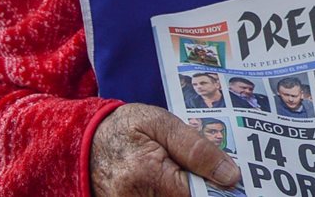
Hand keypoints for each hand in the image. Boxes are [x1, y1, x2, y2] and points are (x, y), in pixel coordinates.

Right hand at [91, 103, 240, 196]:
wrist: (83, 141)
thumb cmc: (126, 127)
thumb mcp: (162, 124)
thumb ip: (197, 149)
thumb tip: (230, 175)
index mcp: (148, 174)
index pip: (198, 195)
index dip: (217, 188)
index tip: (231, 181)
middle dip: (202, 189)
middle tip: (214, 176)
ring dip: (185, 190)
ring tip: (184, 174)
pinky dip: (173, 193)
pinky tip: (175, 184)